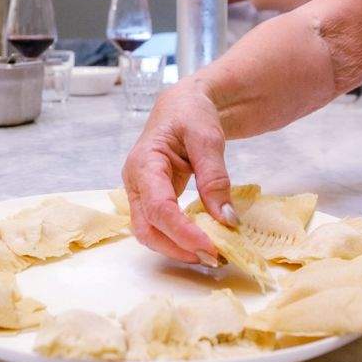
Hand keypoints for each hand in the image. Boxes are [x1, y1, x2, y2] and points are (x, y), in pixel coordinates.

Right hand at [120, 79, 237, 263]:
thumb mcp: (208, 138)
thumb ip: (214, 178)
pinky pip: (159, 226)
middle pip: (146, 228)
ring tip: (210, 254)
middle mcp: (135, 182)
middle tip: (213, 257)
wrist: (183, 104)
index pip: (159, 208)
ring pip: (149, 233)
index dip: (183, 232)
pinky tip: (202, 242)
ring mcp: (140, 193)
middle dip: (177, 248)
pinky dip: (178, 239)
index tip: (211, 247)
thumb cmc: (191, 113)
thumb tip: (226, 220)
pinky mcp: (151, 200)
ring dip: (177, 248)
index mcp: (144, 163)